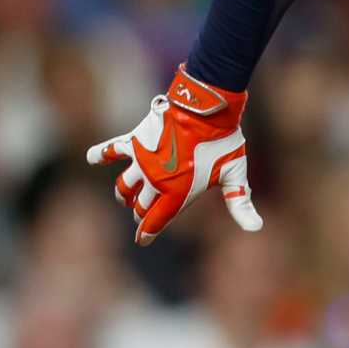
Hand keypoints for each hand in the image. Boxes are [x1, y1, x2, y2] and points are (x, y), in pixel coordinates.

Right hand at [87, 65, 261, 244]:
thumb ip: (240, 203)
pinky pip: (112, 149)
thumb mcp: (235, 173)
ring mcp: (142, 161)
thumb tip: (256, 228)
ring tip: (126, 196)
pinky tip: (92, 158)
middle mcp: (154, 182)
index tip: (142, 240)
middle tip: (142, 214)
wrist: (204, 108)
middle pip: (139, 207)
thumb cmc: (222, 142)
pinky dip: (100, 154)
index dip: (147, 233)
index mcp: (176, 194)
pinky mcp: (135, 140)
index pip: (154, 223)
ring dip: (124, 194)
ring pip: (124, 187)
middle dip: (140, 214)